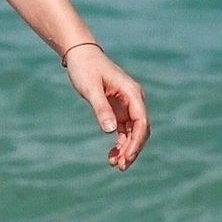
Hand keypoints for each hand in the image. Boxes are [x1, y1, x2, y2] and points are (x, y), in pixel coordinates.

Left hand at [64, 44, 147, 169]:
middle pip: (140, 130)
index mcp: (132, 93)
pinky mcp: (118, 109)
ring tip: (115, 165)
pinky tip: (112, 155)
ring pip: (132, 132)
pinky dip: (119, 143)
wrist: (79, 55)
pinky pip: (123, 130)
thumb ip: (101, 109)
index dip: (136, 141)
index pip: (141, 122)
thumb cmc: (85, 68)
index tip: (127, 157)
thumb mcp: (91, 89)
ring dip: (126, 148)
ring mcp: (127, 105)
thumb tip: (111, 131)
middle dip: (133, 149)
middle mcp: (134, 100)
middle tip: (120, 166)